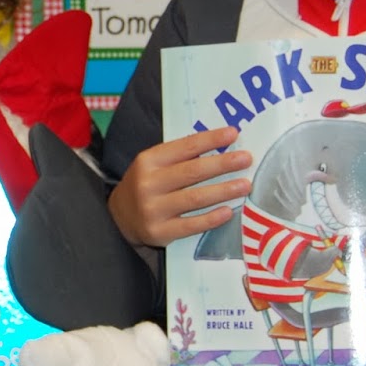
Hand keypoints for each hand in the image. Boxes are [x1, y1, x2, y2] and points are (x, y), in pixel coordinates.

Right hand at [108, 126, 249, 247]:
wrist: (119, 217)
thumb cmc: (146, 185)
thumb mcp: (153, 165)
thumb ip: (180, 157)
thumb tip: (222, 146)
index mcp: (148, 161)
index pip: (184, 147)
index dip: (210, 140)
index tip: (233, 133)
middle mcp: (148, 184)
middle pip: (192, 172)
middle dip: (223, 164)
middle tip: (246, 159)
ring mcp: (153, 209)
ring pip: (195, 198)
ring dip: (224, 190)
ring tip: (245, 185)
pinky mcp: (159, 232)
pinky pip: (191, 225)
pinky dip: (211, 218)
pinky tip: (228, 211)